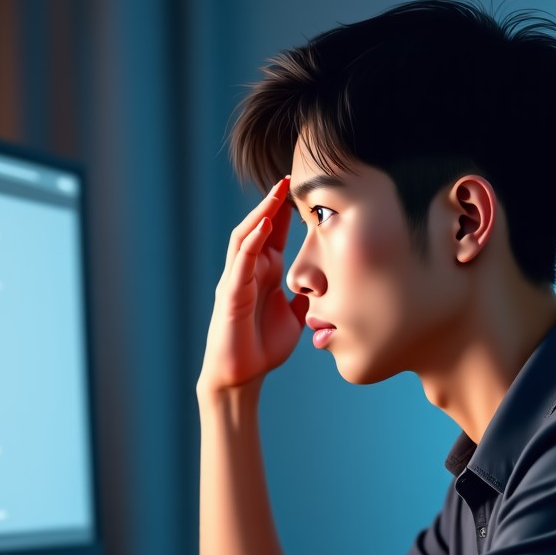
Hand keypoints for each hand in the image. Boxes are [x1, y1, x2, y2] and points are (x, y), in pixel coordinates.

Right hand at [198, 178, 307, 394]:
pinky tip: (265, 226)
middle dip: (272, 203)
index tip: (304, 188)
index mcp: (264, 273)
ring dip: (261, 214)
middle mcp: (248, 271)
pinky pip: (240, 263)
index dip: (286, 211)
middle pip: (258, 226)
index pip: (274, 234)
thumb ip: (305, 297)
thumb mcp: (295, 317)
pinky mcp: (230, 295)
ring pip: (245, 237)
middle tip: (288, 178)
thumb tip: (325, 285)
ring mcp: (237, 280)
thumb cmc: (263, 347)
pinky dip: (252, 242)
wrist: (241, 376)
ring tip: (275, 193)